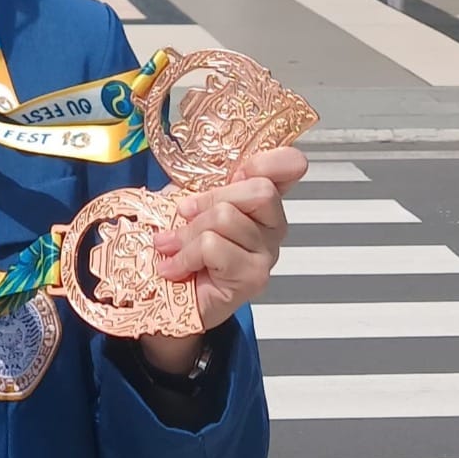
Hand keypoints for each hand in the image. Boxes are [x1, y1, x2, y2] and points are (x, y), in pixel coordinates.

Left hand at [150, 145, 307, 342]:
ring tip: (172, 247)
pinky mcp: (254, 277)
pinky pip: (214, 247)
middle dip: (210, 198)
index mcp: (259, 199)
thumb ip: (199, 184)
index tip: (238, 171)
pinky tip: (175, 267)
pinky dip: (185, 255)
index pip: (290, 166)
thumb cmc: (181, 246)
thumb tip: (194, 170)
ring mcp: (267, 252)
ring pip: (226, 218)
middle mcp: (272, 224)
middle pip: (258, 190)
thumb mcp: (187, 203)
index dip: (270, 160)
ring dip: (187, 232)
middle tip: (184, 214)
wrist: (169, 297)